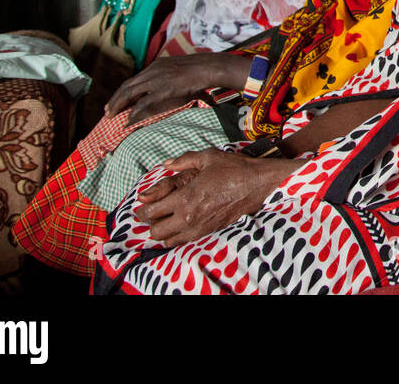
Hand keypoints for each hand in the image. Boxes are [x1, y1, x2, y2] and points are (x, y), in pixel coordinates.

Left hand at [105, 53, 242, 122]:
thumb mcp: (178, 70)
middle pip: (127, 86)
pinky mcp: (164, 88)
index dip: (121, 92)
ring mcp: (157, 79)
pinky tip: (129, 118)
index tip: (114, 102)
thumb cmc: (199, 70)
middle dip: (115, 100)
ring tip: (111, 116)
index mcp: (155, 65)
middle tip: (107, 112)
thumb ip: (167, 77)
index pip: (132, 80)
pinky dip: (135, 111)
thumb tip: (162, 89)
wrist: (209, 67)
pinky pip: (145, 101)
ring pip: (130, 93)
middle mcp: (152, 70)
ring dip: (118, 105)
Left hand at [133, 149, 297, 247]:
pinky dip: (177, 236)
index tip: (141, 206)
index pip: (152, 212)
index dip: (142, 210)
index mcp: (185, 197)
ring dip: (163, 232)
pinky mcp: (209, 231)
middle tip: (151, 214)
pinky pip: (184, 240)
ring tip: (165, 220)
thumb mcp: (208, 157)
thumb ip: (183, 159)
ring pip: (169, 240)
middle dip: (150, 224)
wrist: (257, 184)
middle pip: (157, 231)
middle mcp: (189, 216)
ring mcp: (199, 227)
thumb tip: (167, 164)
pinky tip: (180, 225)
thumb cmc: (233, 168)